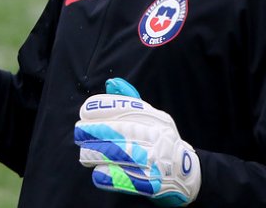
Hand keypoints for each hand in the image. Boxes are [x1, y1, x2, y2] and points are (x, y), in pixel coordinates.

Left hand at [74, 78, 200, 206]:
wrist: (186, 173)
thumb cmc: (161, 140)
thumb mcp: (152, 118)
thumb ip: (130, 102)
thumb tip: (111, 83)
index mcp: (156, 119)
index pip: (127, 108)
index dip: (103, 109)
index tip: (84, 112)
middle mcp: (158, 136)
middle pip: (120, 130)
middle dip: (94, 131)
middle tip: (78, 133)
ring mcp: (156, 160)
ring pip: (120, 154)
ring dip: (97, 153)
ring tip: (84, 154)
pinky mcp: (153, 183)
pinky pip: (127, 178)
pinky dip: (110, 176)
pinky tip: (97, 173)